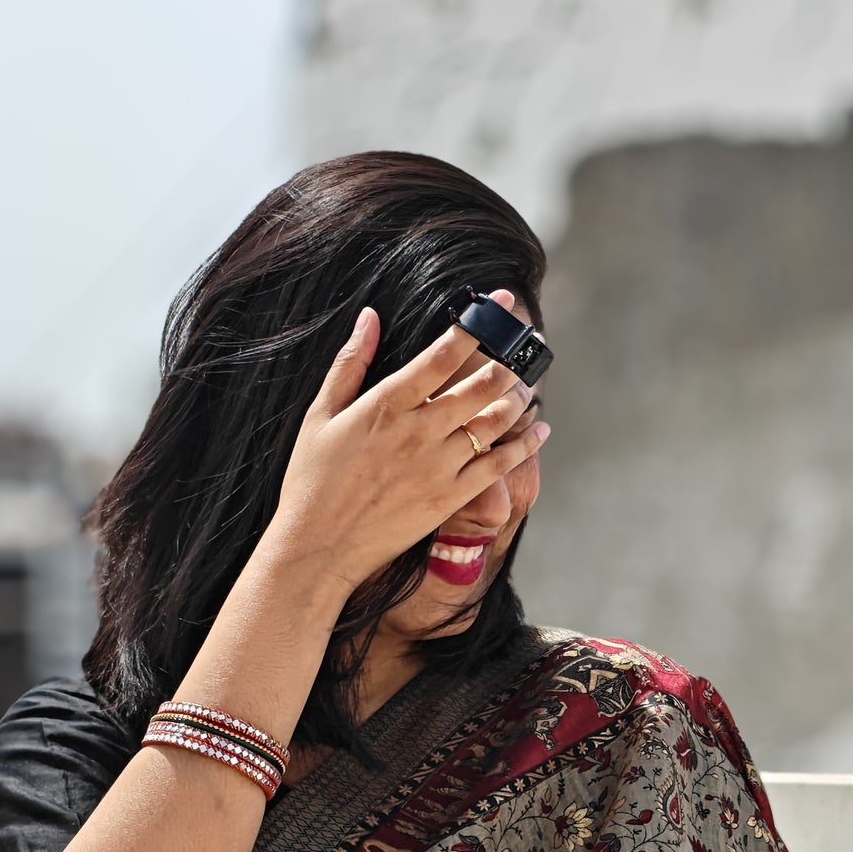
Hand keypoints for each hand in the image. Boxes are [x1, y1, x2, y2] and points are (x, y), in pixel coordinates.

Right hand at [266, 294, 550, 596]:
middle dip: (508, 360)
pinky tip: (540, 429)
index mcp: (386, 403)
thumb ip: (350, 364)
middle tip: (522, 347)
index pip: (444, 353)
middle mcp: (419, 430)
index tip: (505, 305)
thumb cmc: (312, 481)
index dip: (480, 324)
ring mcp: (439, 465)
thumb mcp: (320, 415)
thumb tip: (369, 316)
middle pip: (481, 385)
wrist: (319, 546)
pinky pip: (500, 465)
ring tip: (527, 386)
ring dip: (518, 398)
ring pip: (495, 422)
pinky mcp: (451, 497)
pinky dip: (524, 444)